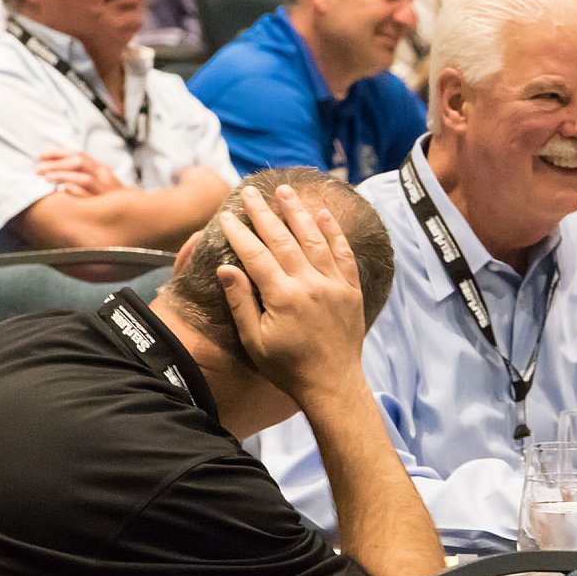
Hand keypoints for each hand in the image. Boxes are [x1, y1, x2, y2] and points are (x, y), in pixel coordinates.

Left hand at [36, 148, 124, 196]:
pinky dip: (75, 189)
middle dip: (56, 163)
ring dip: (62, 174)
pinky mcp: (107, 204)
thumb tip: (53, 170)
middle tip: (37, 168)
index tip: (41, 155)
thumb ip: (80, 177)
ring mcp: (107, 189)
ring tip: (45, 177)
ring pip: (83, 176)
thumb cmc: (110, 204)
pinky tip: (61, 191)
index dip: (58, 153)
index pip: (78, 154)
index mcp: (100, 169)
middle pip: (78, 161)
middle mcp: (105, 175)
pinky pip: (90, 193)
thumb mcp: (97, 186)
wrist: (136, 219)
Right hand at [217, 184, 365, 404]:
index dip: (240, 233)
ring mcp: (333, 284)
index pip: (256, 255)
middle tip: (250, 192)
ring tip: (285, 191)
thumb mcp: (255, 341)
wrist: (332, 384)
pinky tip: (322, 213)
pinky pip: (343, 252)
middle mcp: (310, 284)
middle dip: (264, 213)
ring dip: (298, 212)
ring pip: (314, 238)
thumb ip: (241, 302)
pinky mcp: (350, 289)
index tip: (226, 216)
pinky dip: (333, 231)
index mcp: (283, 297)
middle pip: (283, 239)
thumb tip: (226, 268)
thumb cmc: (288, 367)